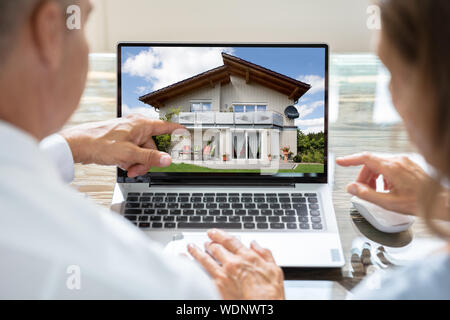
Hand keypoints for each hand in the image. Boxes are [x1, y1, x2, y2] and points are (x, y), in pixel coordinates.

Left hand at [60, 114, 183, 176]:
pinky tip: (122, 163)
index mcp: (141, 124)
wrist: (78, 145)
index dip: (178, 132)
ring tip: (126, 167)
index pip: (166, 127)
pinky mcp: (122, 140)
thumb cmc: (99, 143)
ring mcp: (129, 133)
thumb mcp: (129, 154)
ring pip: (143, 151)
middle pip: (153, 146)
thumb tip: (167, 160)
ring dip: (137, 162)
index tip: (188, 134)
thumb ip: (150, 157)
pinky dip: (130, 160)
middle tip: (137, 169)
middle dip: (147, 160)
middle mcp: (136, 126)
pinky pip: (133, 152)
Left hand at [188, 229, 284, 299]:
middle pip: (216, 248)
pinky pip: (200, 273)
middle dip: (209, 244)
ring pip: (205, 258)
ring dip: (196, 251)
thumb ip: (265, 254)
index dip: (219, 234)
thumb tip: (256, 244)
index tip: (213, 232)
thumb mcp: (275, 270)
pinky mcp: (216, 287)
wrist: (263, 309)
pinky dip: (190, 266)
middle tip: (206, 242)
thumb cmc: (270, 294)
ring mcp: (223, 275)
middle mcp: (233, 263)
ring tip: (191, 247)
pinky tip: (184, 262)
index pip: (230, 241)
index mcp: (247, 257)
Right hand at [336, 152, 429, 214]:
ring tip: (376, 192)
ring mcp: (404, 161)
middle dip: (363, 176)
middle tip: (362, 190)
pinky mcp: (408, 165)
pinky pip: (389, 166)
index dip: (350, 160)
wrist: (439, 201)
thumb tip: (352, 188)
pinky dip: (383, 176)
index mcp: (391, 168)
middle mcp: (398, 161)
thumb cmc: (419, 202)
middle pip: (371, 163)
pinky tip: (387, 189)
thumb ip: (367, 195)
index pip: (365, 158)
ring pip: (380, 164)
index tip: (340, 162)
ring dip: (373, 177)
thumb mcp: (388, 202)